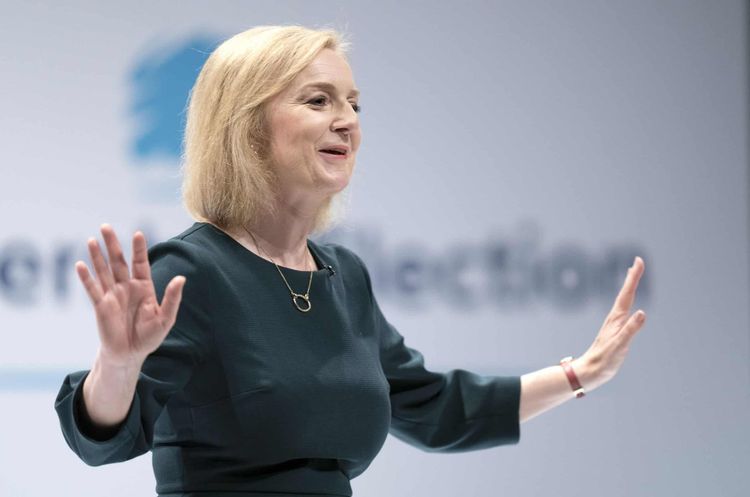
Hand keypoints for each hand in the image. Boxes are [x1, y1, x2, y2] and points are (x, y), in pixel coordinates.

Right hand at [76, 224, 185, 368]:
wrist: (130, 355)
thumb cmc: (149, 336)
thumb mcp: (166, 318)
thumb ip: (173, 298)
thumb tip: (181, 278)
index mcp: (144, 287)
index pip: (140, 263)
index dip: (138, 249)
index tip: (137, 233)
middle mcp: (127, 287)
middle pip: (118, 261)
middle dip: (112, 244)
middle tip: (105, 226)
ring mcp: (112, 295)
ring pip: (103, 271)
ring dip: (97, 256)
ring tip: (92, 239)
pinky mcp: (100, 306)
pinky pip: (92, 289)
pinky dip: (86, 277)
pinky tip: (80, 264)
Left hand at [575, 256, 645, 390]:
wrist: (590, 371)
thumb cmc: (604, 360)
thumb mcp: (620, 345)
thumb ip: (630, 330)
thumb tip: (642, 313)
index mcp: (616, 319)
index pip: (627, 293)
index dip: (633, 277)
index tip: (638, 261)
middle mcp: (615, 318)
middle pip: (625, 293)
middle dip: (632, 277)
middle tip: (638, 262)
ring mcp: (614, 324)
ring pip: (624, 300)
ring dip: (629, 287)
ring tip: (632, 276)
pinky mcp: (615, 331)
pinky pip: (624, 312)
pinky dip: (628, 302)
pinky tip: (630, 306)